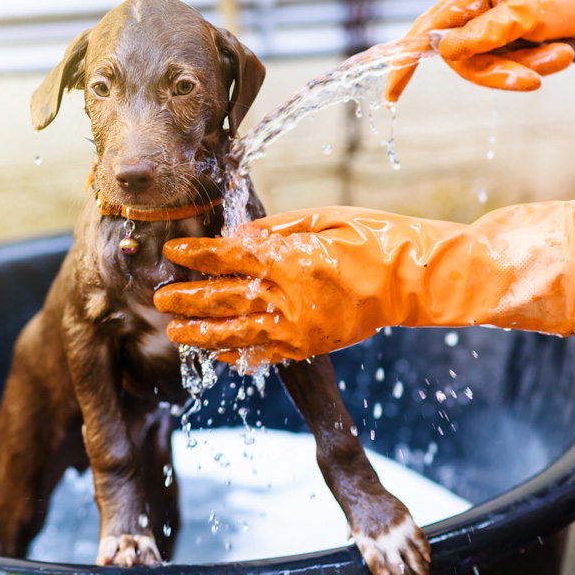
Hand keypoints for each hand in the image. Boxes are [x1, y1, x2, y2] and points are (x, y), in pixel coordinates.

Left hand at [154, 202, 574, 363]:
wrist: (416, 281)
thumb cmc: (375, 238)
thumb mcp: (325, 218)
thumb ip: (277, 229)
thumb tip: (237, 235)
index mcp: (289, 258)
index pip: (227, 255)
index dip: (195, 253)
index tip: (172, 250)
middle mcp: (288, 296)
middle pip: (222, 298)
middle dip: (186, 297)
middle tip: (158, 296)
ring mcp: (299, 327)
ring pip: (236, 333)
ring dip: (201, 333)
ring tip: (174, 331)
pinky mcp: (311, 346)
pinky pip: (266, 355)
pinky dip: (238, 355)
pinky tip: (217, 354)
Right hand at [386, 0, 574, 99]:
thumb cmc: (569, 0)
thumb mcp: (530, 15)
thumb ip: (485, 32)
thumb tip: (443, 48)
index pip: (429, 28)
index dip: (406, 61)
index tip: (391, 94)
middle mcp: (477, 9)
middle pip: (462, 58)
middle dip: (498, 72)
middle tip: (534, 79)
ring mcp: (491, 29)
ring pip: (486, 68)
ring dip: (524, 70)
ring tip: (561, 56)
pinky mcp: (506, 46)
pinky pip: (504, 70)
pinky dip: (531, 69)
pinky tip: (559, 55)